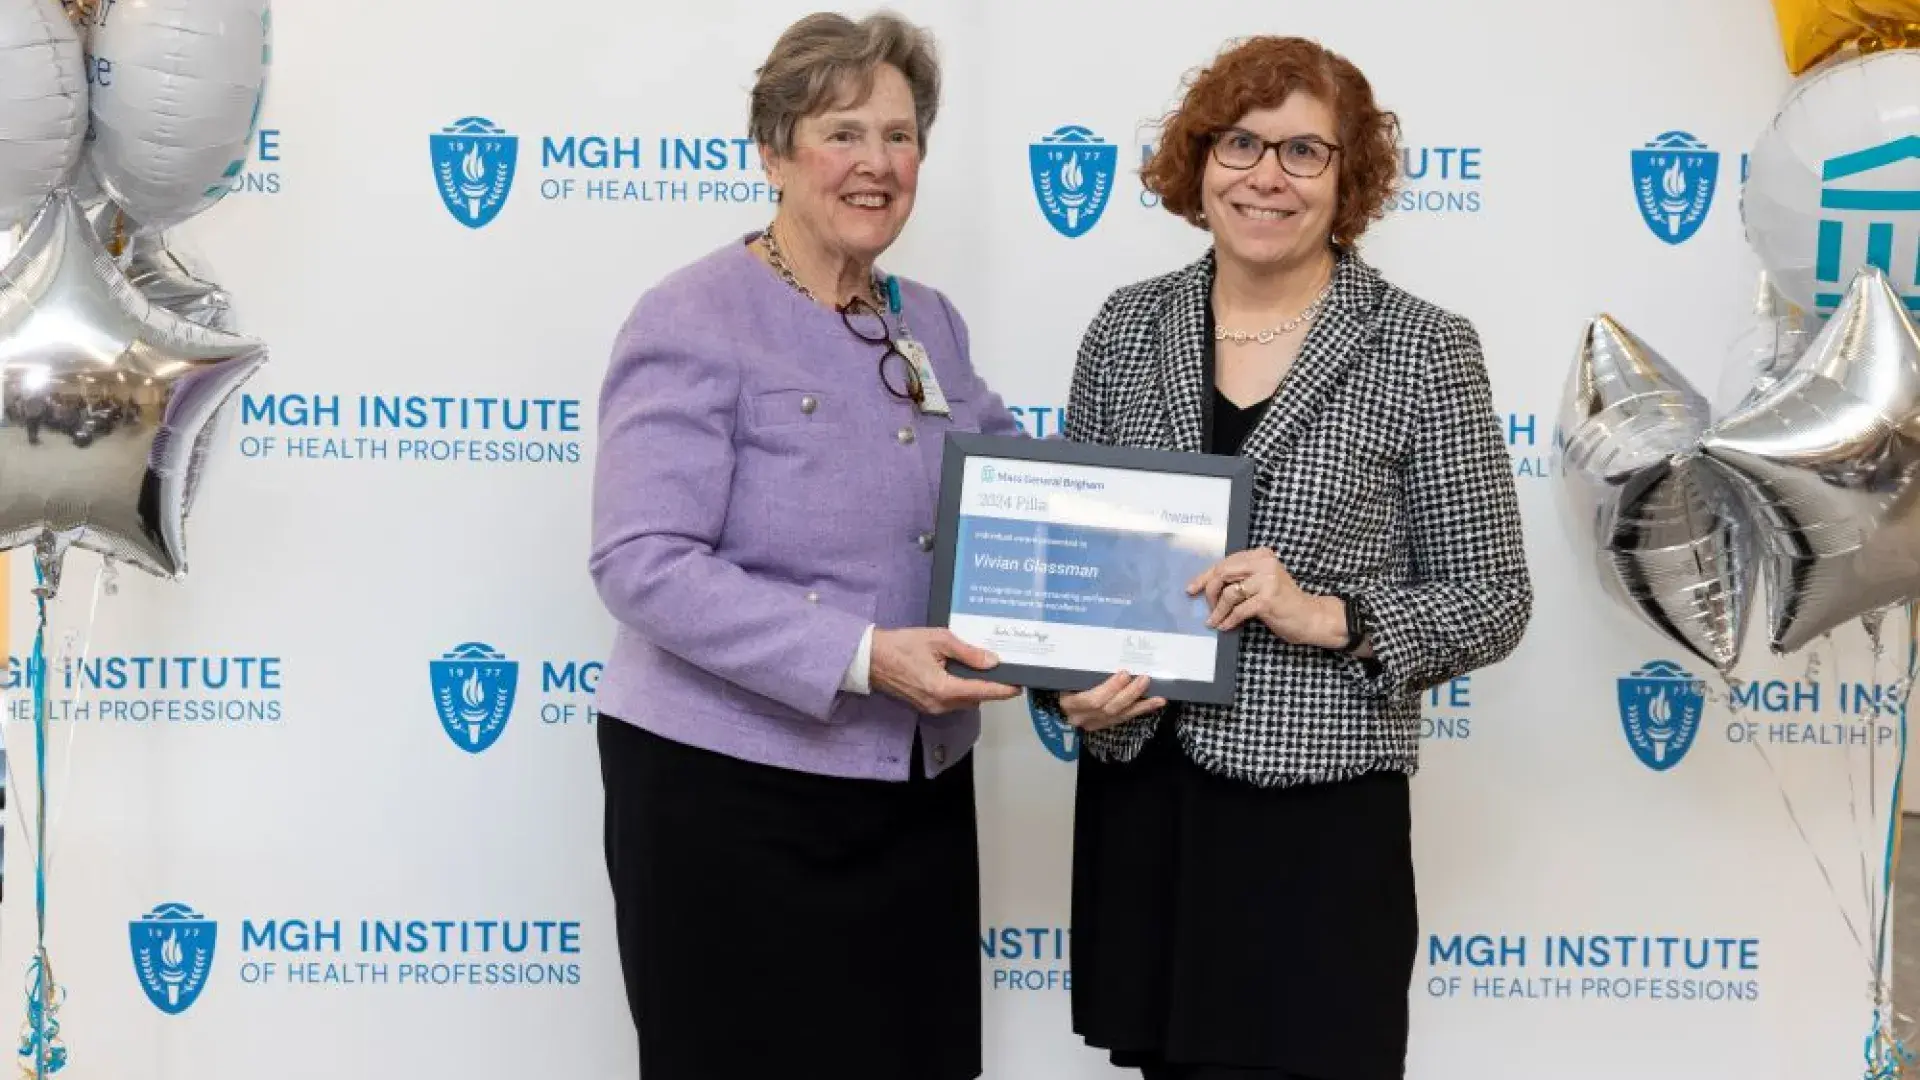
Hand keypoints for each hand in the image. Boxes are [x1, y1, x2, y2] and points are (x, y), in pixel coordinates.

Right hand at [870, 629, 1020, 714]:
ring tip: (985, 668)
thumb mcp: (938, 640)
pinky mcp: (926, 705)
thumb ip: (967, 652)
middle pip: (976, 698)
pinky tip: (963, 672)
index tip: (1019, 686)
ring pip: (965, 700)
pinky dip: (962, 688)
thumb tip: (991, 660)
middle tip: (1005, 670)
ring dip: (976, 687)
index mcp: (944, 689)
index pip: (982, 691)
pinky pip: (953, 700)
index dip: (1003, 689)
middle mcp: (940, 704)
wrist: (870, 659)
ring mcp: (932, 708)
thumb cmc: (901, 646)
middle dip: (991, 686)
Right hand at [1058, 671, 1166, 732]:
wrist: (1060, 698)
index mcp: (1069, 702)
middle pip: (1108, 708)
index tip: (1124, 673)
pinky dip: (1142, 709)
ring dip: (1140, 704)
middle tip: (1144, 679)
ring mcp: (1093, 723)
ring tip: (1158, 696)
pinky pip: (1125, 718)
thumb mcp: (1070, 673)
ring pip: (1120, 715)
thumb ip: (1084, 668)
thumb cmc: (1065, 679)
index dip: (1110, 688)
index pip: (1090, 699)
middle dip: (1128, 694)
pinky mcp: (1105, 725)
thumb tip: (1105, 647)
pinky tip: (1156, 702)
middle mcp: (1080, 717)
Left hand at [1186, 547, 1345, 647]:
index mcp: (1260, 555)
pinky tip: (1225, 626)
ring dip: (1218, 611)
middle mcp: (1264, 563)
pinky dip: (1228, 620)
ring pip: (1228, 593)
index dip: (1205, 576)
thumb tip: (1207, 585)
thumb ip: (1240, 578)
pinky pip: (1238, 610)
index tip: (1192, 588)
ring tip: (1214, 620)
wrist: (1310, 617)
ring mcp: (1267, 580)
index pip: (1225, 562)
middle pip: (1222, 573)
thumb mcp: (1261, 582)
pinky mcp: (1268, 599)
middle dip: (1209, 592)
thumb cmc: (1283, 602)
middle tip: (1207, 608)